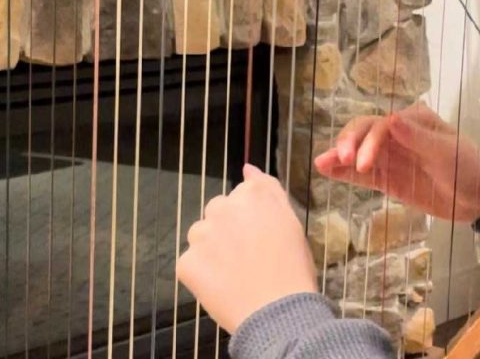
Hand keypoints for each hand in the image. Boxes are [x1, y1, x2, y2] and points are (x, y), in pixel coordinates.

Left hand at [176, 164, 317, 333]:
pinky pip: (190, 263)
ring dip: (212, 248)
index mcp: (252, 194)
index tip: (262, 236)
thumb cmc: (292, 266)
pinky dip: (202, 274)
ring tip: (234, 272)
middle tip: (248, 255)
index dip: (253, 217)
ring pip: (201, 235)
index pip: (243, 195)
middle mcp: (223, 207)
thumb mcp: (290, 220)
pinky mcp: (186, 262)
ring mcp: (202, 234)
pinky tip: (222, 286)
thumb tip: (247, 167)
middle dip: (229, 228)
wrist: (278, 312)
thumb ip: (269, 188)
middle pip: (219, 211)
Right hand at [314, 102, 479, 222]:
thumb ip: (418, 138)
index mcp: (412, 120)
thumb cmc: (468, 167)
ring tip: (322, 163)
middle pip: (363, 132)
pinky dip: (344, 172)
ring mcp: (389, 156)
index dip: (368, 141)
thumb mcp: (447, 152)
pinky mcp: (386, 177)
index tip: (361, 163)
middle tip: (342, 160)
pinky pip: (361, 174)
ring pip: (358, 151)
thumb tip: (391, 119)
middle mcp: (396, 134)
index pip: (381, 125)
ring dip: (340, 155)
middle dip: (350, 143)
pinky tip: (327, 171)